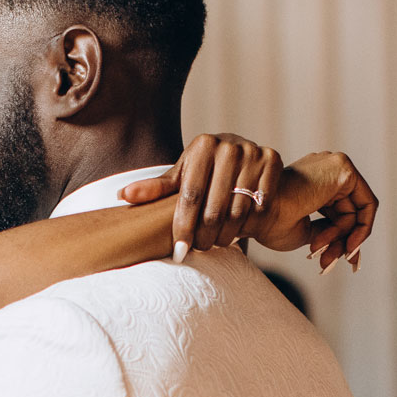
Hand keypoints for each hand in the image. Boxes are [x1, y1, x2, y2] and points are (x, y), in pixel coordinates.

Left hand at [115, 133, 284, 258]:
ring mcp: (254, 152)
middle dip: (204, 236)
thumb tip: (123, 196)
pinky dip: (250, 226)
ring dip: (226, 236)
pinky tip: (240, 231)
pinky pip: (260, 207)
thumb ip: (156, 188)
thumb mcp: (183, 176)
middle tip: (200, 249)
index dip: (183, 227)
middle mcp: (229, 145)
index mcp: (203, 145)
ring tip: (217, 242)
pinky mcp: (273, 161)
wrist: (246, 158)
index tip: (179, 251)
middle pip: (214, 208)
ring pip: (238, 211)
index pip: (190, 196)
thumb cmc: (206, 171)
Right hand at [249, 152, 377, 271]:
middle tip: (328, 263)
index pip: (338, 210)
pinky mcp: (343, 169)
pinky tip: (345, 244)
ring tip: (322, 253)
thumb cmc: (270, 223)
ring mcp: (334, 165)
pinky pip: (367, 204)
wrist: (257, 212)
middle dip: (342, 242)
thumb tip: (349, 245)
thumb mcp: (305, 232)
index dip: (341, 238)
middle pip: (349, 211)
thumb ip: (328, 232)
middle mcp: (324, 168)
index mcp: (312, 180)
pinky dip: (360, 228)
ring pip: (356, 211)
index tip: (333, 259)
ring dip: (342, 239)